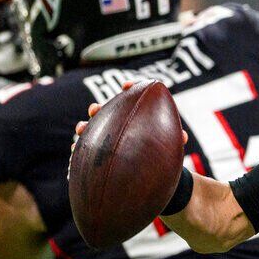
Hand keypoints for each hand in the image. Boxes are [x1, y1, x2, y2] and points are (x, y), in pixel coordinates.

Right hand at [73, 81, 187, 144]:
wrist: (151, 173)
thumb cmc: (160, 152)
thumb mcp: (168, 145)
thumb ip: (174, 139)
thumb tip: (183, 136)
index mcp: (136, 115)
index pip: (132, 97)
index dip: (130, 89)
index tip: (128, 86)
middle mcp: (118, 123)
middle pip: (105, 111)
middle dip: (98, 108)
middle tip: (95, 109)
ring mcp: (105, 137)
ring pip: (91, 128)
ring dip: (84, 125)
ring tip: (81, 128)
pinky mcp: (97, 152)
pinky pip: (85, 148)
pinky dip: (79, 146)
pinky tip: (74, 148)